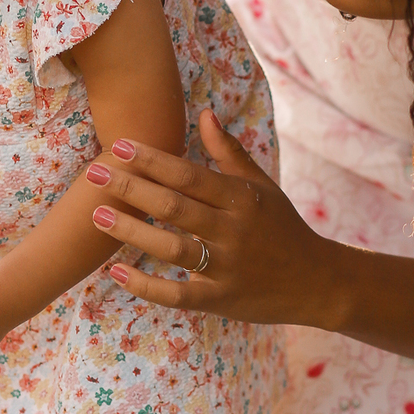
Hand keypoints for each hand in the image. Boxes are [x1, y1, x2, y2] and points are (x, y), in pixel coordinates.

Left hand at [89, 109, 337, 325]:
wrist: (319, 283)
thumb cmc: (283, 227)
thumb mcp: (261, 187)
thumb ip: (230, 152)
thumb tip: (205, 112)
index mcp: (242, 199)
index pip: (189, 175)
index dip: (153, 160)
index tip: (119, 146)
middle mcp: (234, 231)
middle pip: (175, 206)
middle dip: (132, 188)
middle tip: (94, 173)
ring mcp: (227, 267)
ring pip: (172, 248)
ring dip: (132, 232)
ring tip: (98, 215)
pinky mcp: (221, 300)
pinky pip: (177, 295)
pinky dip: (146, 286)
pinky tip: (116, 272)